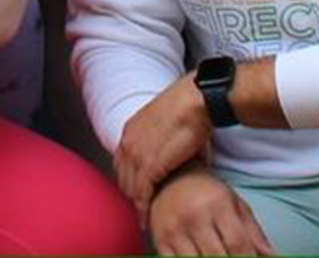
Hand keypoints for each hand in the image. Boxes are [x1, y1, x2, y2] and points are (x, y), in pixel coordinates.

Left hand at [115, 75, 210, 209]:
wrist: (195, 101)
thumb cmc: (191, 111)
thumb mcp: (169, 128)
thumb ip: (165, 147)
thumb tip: (179, 162)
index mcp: (131, 130)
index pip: (122, 162)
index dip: (130, 179)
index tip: (137, 192)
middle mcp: (128, 142)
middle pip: (123, 176)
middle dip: (131, 194)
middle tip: (140, 210)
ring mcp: (136, 154)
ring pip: (129, 188)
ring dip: (136, 204)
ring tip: (144, 218)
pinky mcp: (149, 165)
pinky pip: (141, 193)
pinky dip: (143, 208)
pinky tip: (147, 218)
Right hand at [148, 167, 273, 256]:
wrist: (170, 177)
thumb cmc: (209, 194)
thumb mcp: (235, 205)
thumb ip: (254, 233)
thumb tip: (274, 257)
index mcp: (218, 204)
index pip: (237, 244)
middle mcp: (194, 216)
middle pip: (218, 257)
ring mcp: (174, 229)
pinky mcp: (160, 240)